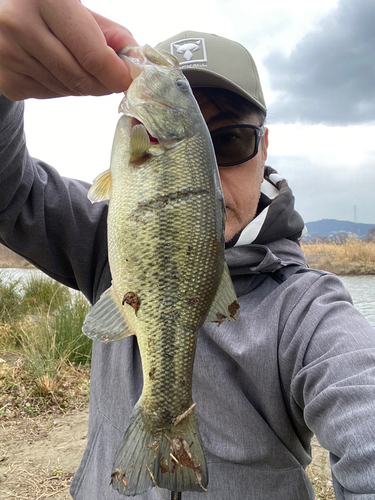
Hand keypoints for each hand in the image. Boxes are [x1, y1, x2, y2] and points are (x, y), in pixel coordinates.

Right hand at [0, 0, 136, 99]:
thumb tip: (135, 65)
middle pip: (81, 79)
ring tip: (74, 63)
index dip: (117, 75)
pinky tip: (50, 66)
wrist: (1, 11)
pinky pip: (47, 94)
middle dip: (103, 84)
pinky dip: (58, 87)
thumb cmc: (43, 6)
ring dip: (81, 85)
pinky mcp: (3, 78)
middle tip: (110, 79)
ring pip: (66, 89)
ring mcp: (7, 53)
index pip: (93, 56)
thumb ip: (110, 34)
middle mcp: (20, 24)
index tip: (129, 81)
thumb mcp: (77, 7)